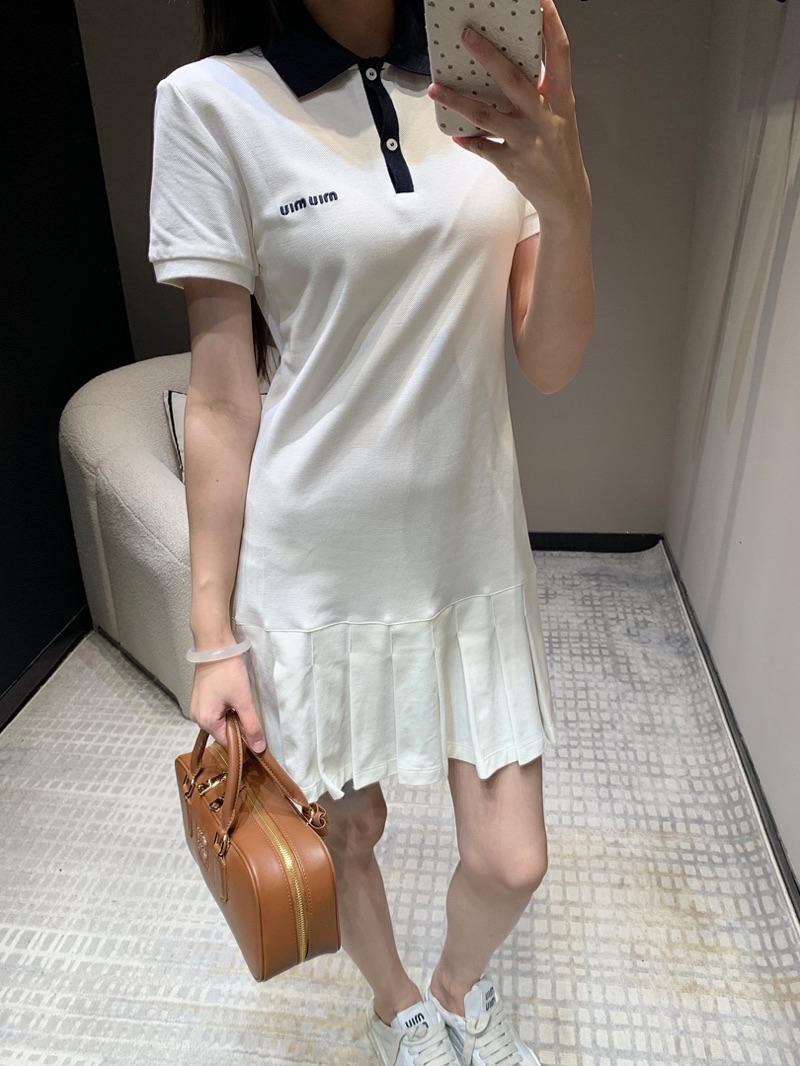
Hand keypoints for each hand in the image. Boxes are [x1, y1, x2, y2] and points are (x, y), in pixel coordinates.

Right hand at [188, 655, 266, 753]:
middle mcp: (196, 718)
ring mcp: (196, 707)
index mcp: (205, 721)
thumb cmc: (228, 673)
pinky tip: (233, 697)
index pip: (227, 742)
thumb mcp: (243, 700)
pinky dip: (225, 708)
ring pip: (219, 721)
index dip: (243, 739)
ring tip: (241, 702)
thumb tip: (259, 749)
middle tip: (249, 710)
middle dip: (237, 725)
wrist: (215, 646)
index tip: (256, 730)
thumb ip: (252, 726)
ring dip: (232, 715)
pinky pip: (214, 711)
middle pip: (222, 731)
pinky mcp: (200, 698)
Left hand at [426, 0, 590, 226]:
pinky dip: (468, 140)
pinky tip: (455, 134)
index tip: (540, 0)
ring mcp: (527, 140)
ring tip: (435, 87)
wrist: (566, 194)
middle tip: (466, 35)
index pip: (560, 53)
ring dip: (458, 100)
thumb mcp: (559, 114)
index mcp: (561, 98)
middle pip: (513, 79)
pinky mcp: (512, 163)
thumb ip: (541, 89)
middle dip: (489, 56)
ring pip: (487, 115)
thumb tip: (509, 64)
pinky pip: (483, 148)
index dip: (551, 25)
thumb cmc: (559, 148)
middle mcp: (544, 116)